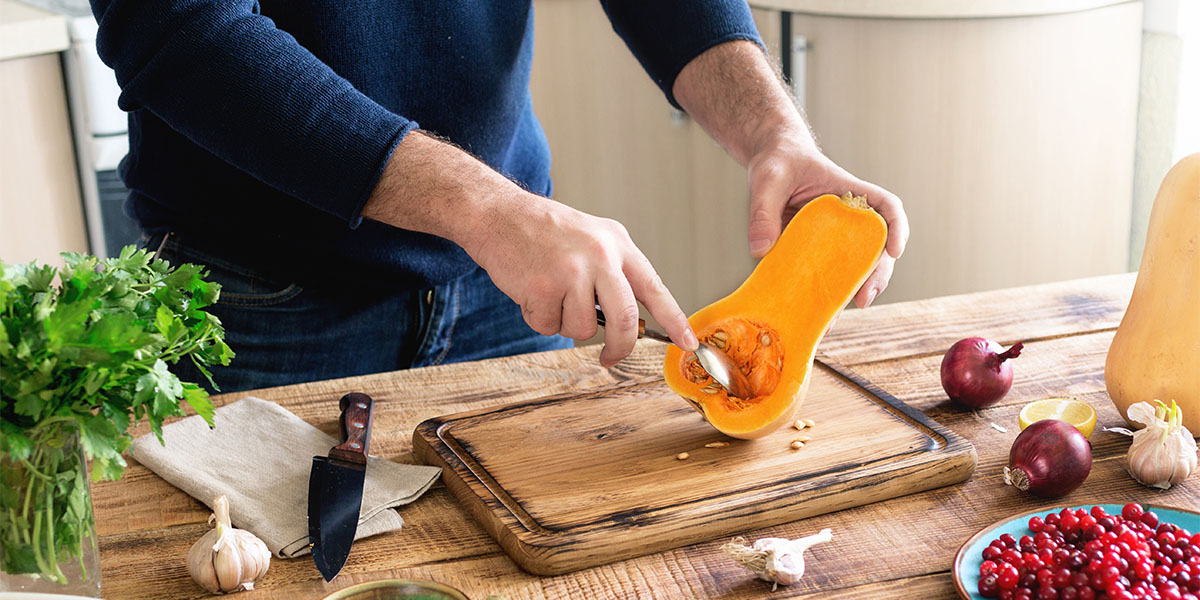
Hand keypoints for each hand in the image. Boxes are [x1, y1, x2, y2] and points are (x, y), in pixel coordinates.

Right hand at [466, 193, 698, 366]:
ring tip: (550, 294)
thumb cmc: (544, 231)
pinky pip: (550, 326)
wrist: (499, 214)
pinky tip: (531, 292)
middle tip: (610, 357)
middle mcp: (600, 256)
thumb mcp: (592, 238)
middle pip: (626, 320)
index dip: (675, 320)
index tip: (688, 343)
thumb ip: (614, 272)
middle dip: (620, 347)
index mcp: (618, 244)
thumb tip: (631, 321)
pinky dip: (539, 318)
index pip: (655, 288)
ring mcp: (572, 272)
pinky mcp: (544, 287)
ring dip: (565, 323)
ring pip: (583, 329)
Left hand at [745, 129, 909, 307]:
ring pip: (855, 266)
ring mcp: (835, 235)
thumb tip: (761, 250)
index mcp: (848, 192)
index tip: (894, 251)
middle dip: (876, 274)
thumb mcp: (768, 180)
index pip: (886, 206)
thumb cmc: (778, 163)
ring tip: (835, 316)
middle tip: (863, 299)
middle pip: (876, 246)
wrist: (770, 162)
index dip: (897, 228)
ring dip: (852, 291)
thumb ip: (763, 211)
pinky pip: (828, 273)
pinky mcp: (817, 250)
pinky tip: (817, 316)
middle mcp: (849, 216)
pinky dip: (825, 295)